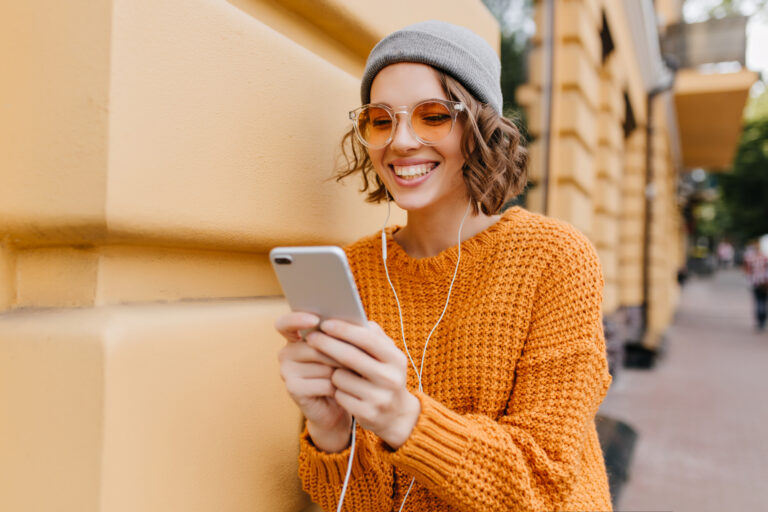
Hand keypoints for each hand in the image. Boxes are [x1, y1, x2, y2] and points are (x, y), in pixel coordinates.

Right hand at [275, 312, 351, 452]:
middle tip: (360, 358)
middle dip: (341, 352)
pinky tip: (342, 390)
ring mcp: (287, 372)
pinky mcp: (294, 389)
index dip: (297, 319)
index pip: (285, 323)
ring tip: (351, 375)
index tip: (315, 320)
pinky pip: (324, 383)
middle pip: (315, 346)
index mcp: (295, 338)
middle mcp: (286, 353)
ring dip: (342, 370)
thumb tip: (358, 324)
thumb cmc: (343, 372)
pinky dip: (338, 387)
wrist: (339, 405)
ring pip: (322, 365)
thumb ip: (344, 334)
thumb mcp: (344, 350)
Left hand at [306, 320, 420, 449]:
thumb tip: (351, 318)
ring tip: (338, 373)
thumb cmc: (385, 376)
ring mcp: (379, 397)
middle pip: (350, 356)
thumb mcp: (387, 356)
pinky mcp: (367, 413)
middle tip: (312, 338)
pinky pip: (339, 395)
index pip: (368, 339)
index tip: (325, 323)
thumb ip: (372, 336)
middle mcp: (390, 378)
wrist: (396, 415)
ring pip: (340, 377)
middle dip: (327, 344)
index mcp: (396, 359)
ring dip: (333, 372)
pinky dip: (336, 390)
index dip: (344, 330)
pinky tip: (342, 390)